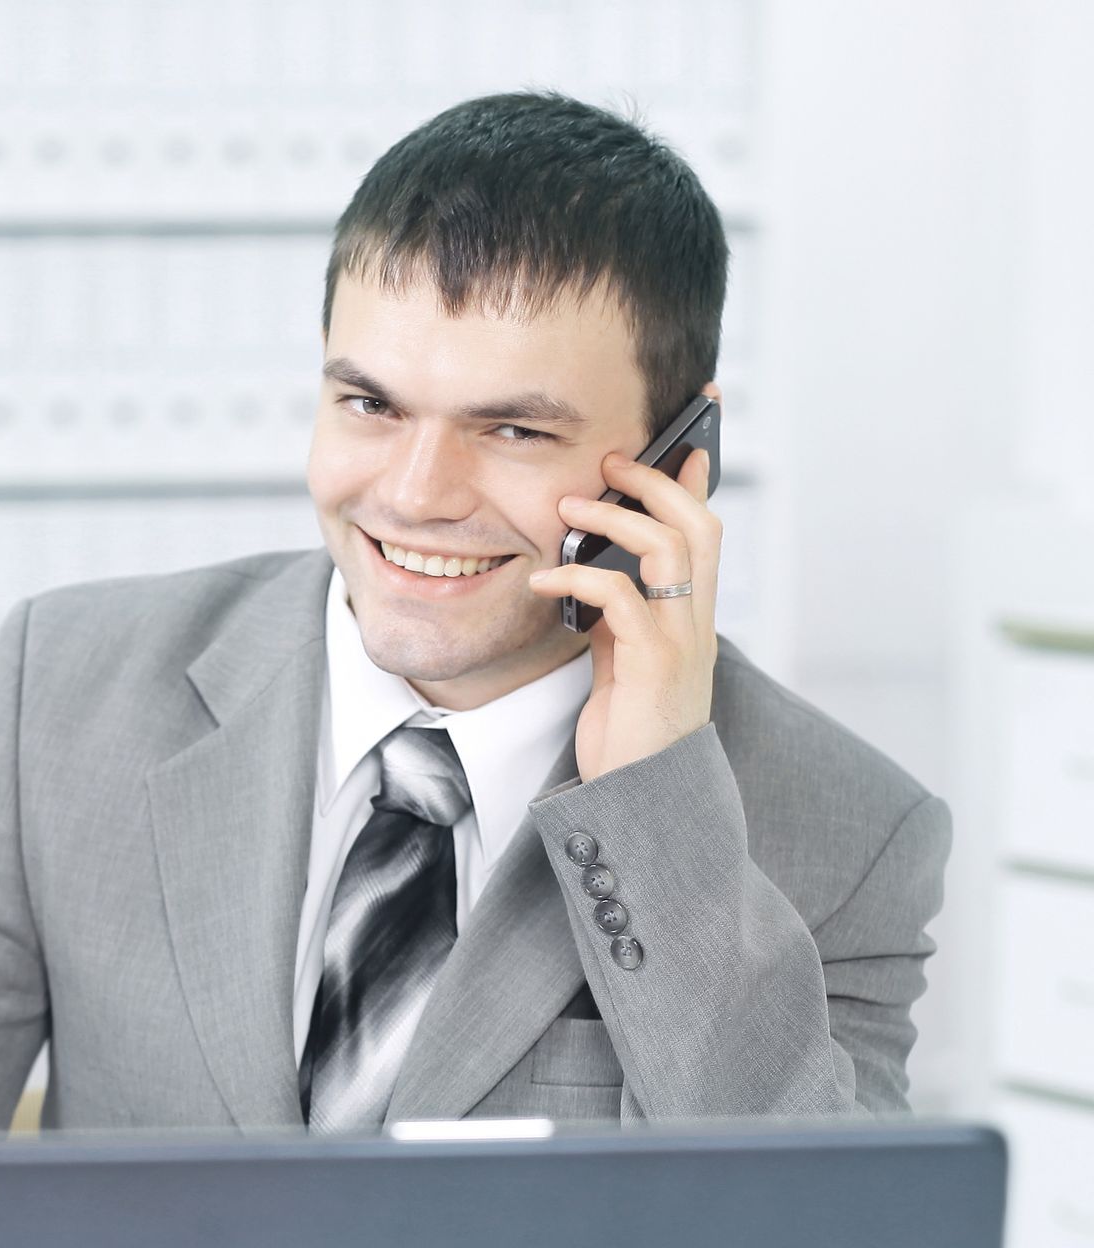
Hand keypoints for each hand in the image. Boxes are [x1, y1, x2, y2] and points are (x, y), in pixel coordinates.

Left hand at [526, 417, 722, 784]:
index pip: (706, 534)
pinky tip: (546, 576)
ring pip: (672, 549)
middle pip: (700, 525)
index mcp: (691, 618)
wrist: (643, 799)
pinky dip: (582, 576)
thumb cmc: (631, 737)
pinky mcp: (654, 664)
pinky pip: (622, 598)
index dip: (698, 484)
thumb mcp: (624, 666)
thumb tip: (596, 579)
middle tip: (614, 461)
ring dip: (620, 518)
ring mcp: (680, 641)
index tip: (688, 441)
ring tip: (572, 506)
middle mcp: (696, 622)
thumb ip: (619, 622)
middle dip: (660, 482)